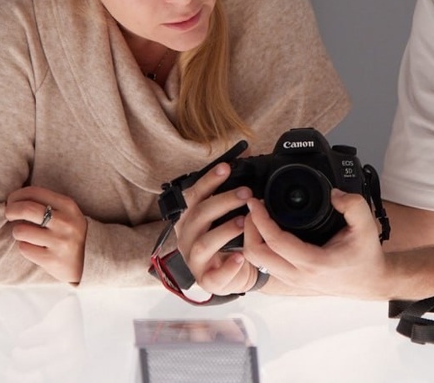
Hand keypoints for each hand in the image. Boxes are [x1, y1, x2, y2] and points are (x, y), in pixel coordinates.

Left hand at [5, 186, 87, 283]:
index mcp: (68, 205)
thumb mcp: (65, 213)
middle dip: (11, 210)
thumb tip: (14, 198)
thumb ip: (45, 202)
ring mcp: (60, 242)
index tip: (11, 201)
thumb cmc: (66, 233)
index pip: (34, 192)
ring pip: (21, 230)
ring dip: (18, 232)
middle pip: (26, 209)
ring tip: (25, 235)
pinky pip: (24, 248)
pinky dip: (24, 247)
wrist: (85, 263)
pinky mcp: (52, 259)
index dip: (17, 195)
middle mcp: (66, 222)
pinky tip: (33, 247)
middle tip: (9, 215)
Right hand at [173, 162, 260, 294]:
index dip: (208, 180)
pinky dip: (228, 266)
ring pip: (203, 244)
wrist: (235, 272)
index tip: (226, 167)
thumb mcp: (228, 211)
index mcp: (189, 218)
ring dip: (224, 230)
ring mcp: (194, 260)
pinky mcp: (207, 280)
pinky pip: (214, 275)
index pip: (193, 195)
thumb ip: (233, 186)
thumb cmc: (228, 238)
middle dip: (222, 202)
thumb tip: (246, 154)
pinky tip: (240, 257)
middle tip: (246, 193)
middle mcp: (187, 237)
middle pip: (198, 216)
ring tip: (244, 221)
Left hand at [243, 189, 387, 298]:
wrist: (371, 281)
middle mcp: (299, 275)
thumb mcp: (366, 226)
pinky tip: (265, 232)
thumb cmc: (366, 256)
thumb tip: (334, 193)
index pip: (275, 241)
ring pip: (257, 262)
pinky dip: (259, 247)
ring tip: (257, 218)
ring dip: (252, 238)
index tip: (256, 202)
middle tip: (254, 208)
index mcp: (314, 262)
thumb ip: (353, 205)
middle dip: (249, 228)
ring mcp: (293, 280)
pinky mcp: (292, 280)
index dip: (260, 219)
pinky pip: (265, 265)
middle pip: (256, 254)